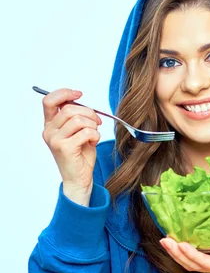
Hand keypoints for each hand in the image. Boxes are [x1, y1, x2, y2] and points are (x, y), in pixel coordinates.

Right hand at [41, 88, 101, 203]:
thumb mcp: (76, 132)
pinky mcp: (65, 148)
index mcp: (49, 125)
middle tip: (97, 121)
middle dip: (89, 112)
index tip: (79, 94)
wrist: (79, 179)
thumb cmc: (79, 156)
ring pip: (79, 119)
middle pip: (69, 108)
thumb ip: (75, 116)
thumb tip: (80, 99)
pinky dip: (95, 136)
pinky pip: (86, 132)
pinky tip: (92, 143)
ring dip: (93, 125)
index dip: (65, 93)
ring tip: (94, 134)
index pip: (49, 100)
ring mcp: (55, 140)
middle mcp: (49, 131)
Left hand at [159, 225, 209, 272]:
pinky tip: (172, 243)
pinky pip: (192, 261)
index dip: (194, 256)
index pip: (209, 263)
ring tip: (165, 242)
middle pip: (196, 266)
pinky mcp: (209, 260)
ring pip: (191, 265)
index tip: (182, 244)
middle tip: (166, 241)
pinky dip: (180, 254)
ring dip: (176, 255)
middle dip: (179, 255)